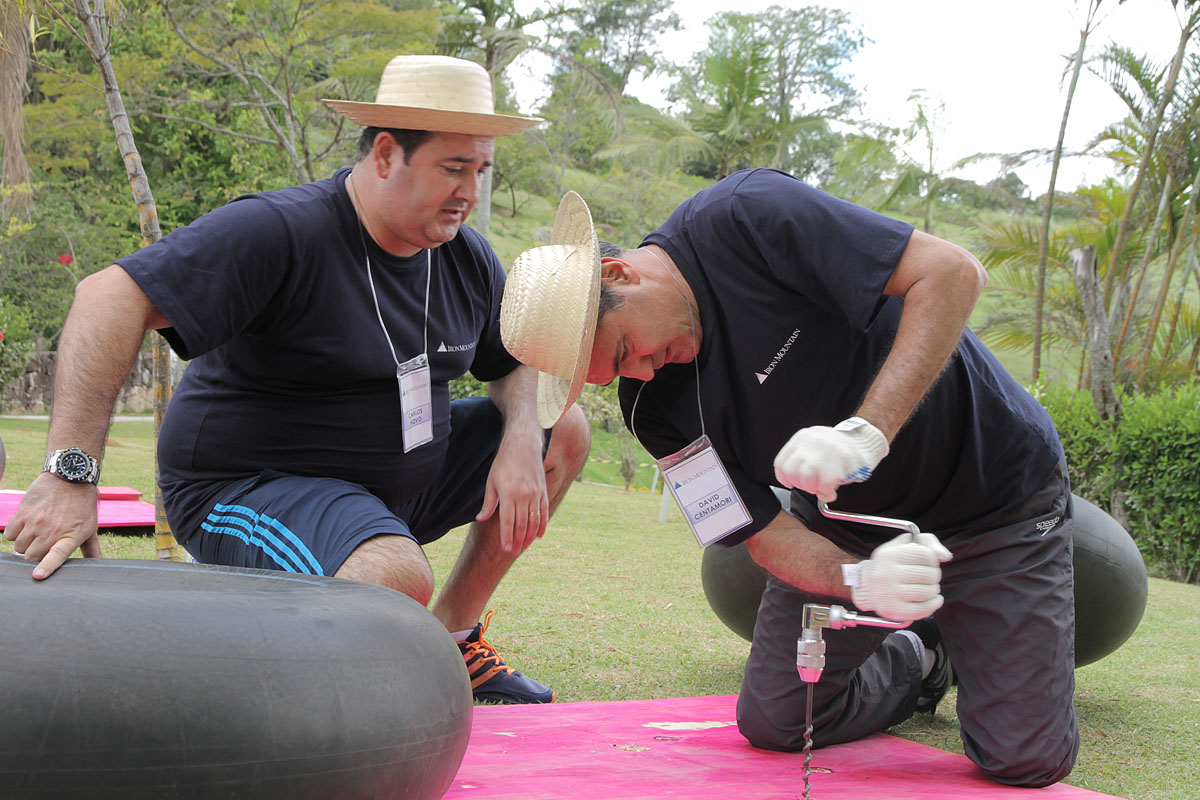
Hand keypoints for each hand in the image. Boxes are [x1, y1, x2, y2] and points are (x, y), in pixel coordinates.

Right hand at [4, 473, 101, 578]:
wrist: (70, 478)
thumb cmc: (82, 505)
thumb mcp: (90, 527)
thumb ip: (91, 549)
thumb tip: (97, 565)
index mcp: (71, 536)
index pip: (57, 555)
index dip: (47, 567)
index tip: (37, 576)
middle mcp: (52, 530)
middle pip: (31, 556)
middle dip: (34, 555)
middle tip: (41, 545)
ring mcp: (36, 522)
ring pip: (19, 546)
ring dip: (24, 544)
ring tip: (35, 534)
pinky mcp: (23, 513)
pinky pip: (9, 534)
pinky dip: (14, 534)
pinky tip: (24, 527)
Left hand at [476, 432, 548, 553]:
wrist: (523, 445)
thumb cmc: (503, 463)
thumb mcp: (491, 482)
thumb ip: (488, 503)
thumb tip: (481, 518)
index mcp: (508, 493)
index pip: (508, 522)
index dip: (507, 537)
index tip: (506, 549)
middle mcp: (524, 495)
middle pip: (522, 524)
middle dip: (518, 540)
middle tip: (513, 552)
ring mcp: (536, 493)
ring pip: (534, 520)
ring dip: (529, 536)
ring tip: (524, 546)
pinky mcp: (543, 490)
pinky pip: (544, 511)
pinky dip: (542, 525)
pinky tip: (538, 535)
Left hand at [773, 417, 888, 501]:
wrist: (863, 442)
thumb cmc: (837, 451)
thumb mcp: (815, 448)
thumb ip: (803, 462)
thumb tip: (793, 482)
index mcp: (802, 438)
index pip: (781, 462)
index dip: (784, 478)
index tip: (790, 484)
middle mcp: (811, 441)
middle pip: (791, 471)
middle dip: (801, 485)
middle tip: (812, 486)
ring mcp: (825, 450)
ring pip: (805, 478)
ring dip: (813, 488)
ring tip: (823, 486)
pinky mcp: (840, 461)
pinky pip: (825, 485)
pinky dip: (827, 492)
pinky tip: (832, 489)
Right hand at [850, 531, 952, 622]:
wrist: (869, 587)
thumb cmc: (892, 565)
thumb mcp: (904, 545)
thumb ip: (928, 543)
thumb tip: (946, 556)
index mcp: (889, 554)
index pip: (924, 554)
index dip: (933, 560)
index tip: (930, 563)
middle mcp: (886, 573)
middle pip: (928, 574)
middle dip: (934, 576)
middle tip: (930, 577)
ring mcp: (888, 593)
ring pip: (926, 592)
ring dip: (934, 590)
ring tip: (930, 588)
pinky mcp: (893, 610)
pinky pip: (921, 609)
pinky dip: (933, 605)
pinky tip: (934, 600)